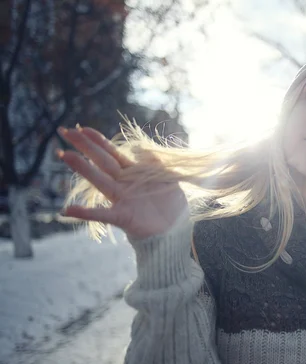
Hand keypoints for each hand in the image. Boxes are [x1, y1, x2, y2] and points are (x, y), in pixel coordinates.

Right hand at [57, 126, 187, 239]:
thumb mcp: (168, 177)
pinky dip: (85, 213)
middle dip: (84, 146)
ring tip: (65, 155)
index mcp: (133, 173)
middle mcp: (123, 184)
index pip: (112, 153)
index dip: (98, 140)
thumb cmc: (170, 203)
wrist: (175, 228)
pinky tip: (67, 210)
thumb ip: (155, 162)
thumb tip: (143, 147)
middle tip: (65, 131)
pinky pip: (102, 215)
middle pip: (102, 161)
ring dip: (82, 168)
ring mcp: (121, 199)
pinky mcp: (123, 216)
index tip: (82, 127)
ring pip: (99, 180)